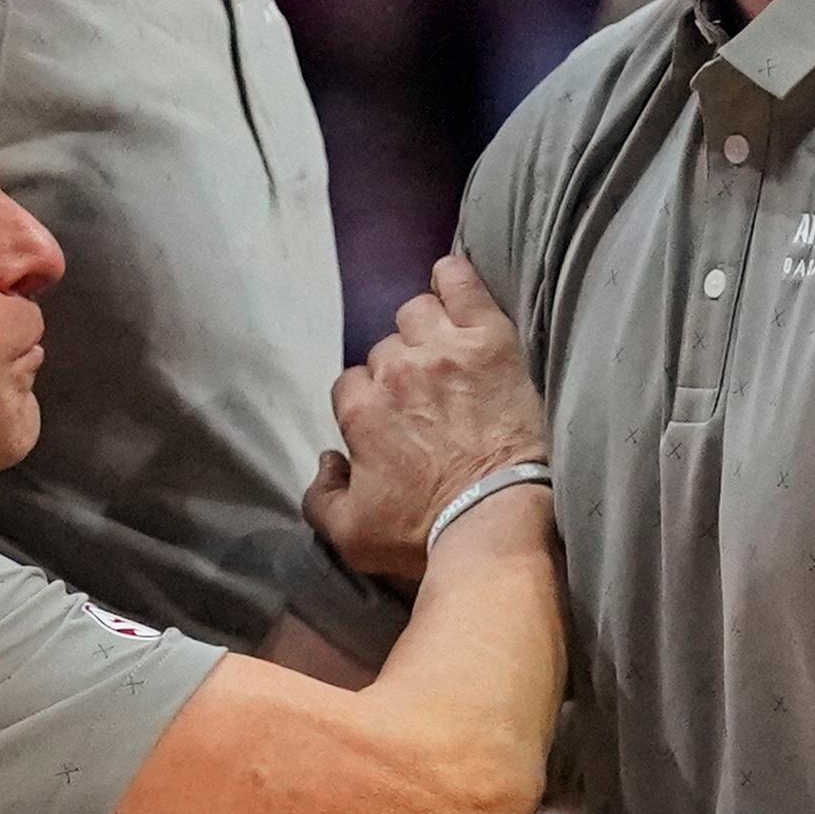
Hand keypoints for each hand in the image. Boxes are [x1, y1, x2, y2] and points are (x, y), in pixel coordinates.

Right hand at [306, 254, 545, 583]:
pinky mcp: (490, 341)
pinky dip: (454, 277)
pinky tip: (451, 278)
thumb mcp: (351, 535)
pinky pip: (463, 286)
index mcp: (360, 410)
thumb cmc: (424, 532)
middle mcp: (396, 370)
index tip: (393, 421)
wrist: (494, 521)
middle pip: (386, 349)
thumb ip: (320, 498)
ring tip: (443, 349)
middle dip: (401, 368)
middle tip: (428, 396)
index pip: (352, 384)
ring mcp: (444, 350)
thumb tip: (326, 462)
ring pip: (418, 313)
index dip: (371, 401)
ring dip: (424, 328)